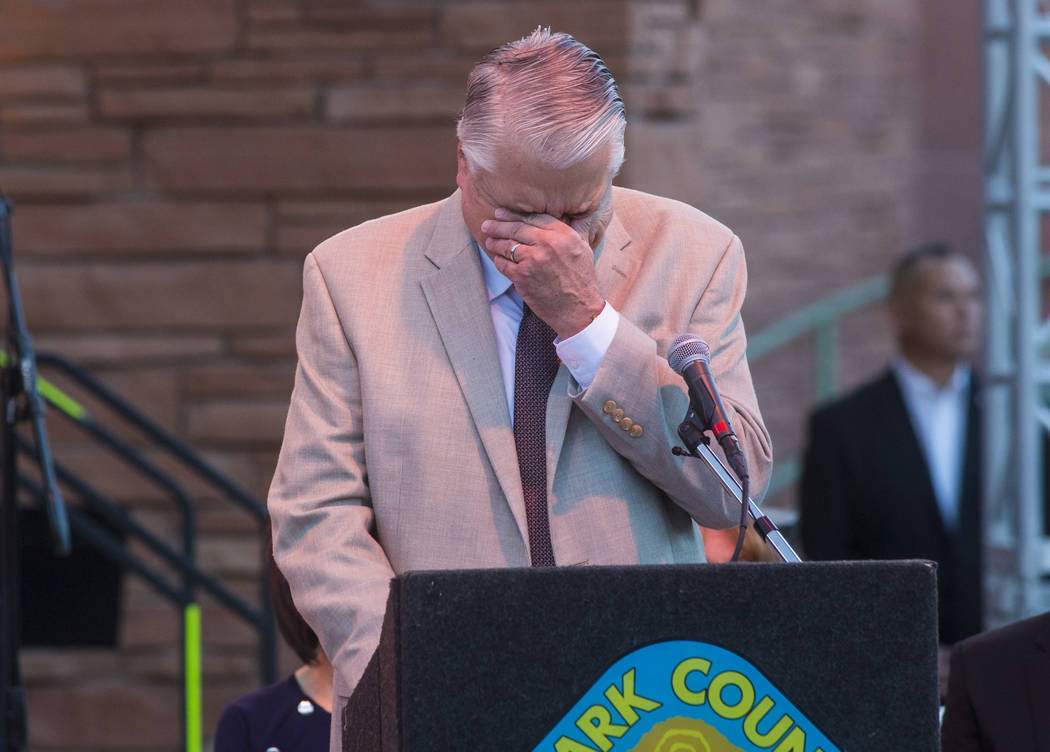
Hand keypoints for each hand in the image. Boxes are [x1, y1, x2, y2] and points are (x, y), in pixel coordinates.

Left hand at [481, 208, 604, 337]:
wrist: (577, 309)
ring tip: (489, 241)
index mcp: (563, 234)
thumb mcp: (584, 248)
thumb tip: (578, 213)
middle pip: (516, 228)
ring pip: (506, 245)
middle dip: (498, 225)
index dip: (514, 214)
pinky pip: (503, 264)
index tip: (501, 213)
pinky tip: (498, 259)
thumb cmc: (582, 280)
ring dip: (494, 243)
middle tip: (487, 225)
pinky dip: (498, 261)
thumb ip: (577, 229)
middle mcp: (547, 243)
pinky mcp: (522, 276)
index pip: (533, 217)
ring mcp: (533, 259)